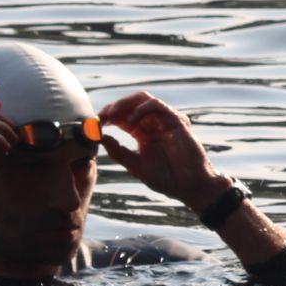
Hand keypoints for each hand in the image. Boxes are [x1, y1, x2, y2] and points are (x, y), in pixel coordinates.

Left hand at [98, 91, 224, 209]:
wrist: (190, 186)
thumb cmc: (167, 179)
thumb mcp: (135, 165)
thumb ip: (118, 151)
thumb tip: (99, 137)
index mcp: (143, 133)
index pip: (122, 116)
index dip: (107, 116)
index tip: (95, 123)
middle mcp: (154, 124)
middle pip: (130, 103)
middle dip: (113, 107)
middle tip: (101, 117)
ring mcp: (166, 121)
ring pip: (143, 99)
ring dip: (124, 103)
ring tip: (112, 114)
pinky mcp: (177, 121)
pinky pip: (157, 106)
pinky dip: (141, 109)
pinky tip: (130, 121)